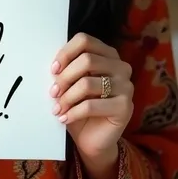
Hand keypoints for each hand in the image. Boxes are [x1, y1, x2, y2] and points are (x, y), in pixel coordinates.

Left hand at [50, 32, 133, 161]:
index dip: (66, 53)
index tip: (53, 69)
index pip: (84, 40)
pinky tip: (64, 117)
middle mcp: (121, 66)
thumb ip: (67, 68)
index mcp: (107, 54)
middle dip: (65, 77)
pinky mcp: (125, 107)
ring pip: (87, 83)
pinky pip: (91, 105)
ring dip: (67, 97)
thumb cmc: (80, 105)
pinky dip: (73, 112)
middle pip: (86, 60)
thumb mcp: (72, 82)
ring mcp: (126, 86)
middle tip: (53, 92)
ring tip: (57, 107)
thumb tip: (53, 64)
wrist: (92, 138)